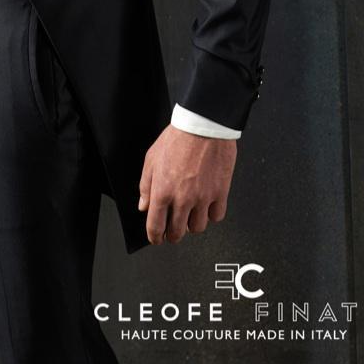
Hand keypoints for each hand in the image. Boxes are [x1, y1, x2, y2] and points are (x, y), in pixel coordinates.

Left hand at [138, 123, 236, 243]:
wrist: (203, 125)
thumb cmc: (178, 137)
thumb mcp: (152, 158)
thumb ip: (146, 185)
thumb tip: (144, 204)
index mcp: (162, 191)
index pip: (155, 227)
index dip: (154, 237)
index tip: (156, 238)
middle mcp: (182, 199)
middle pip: (177, 233)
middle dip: (172, 234)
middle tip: (173, 227)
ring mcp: (202, 198)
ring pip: (197, 228)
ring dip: (192, 224)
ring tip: (190, 212)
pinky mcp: (220, 193)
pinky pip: (216, 217)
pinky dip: (211, 215)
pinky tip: (206, 205)